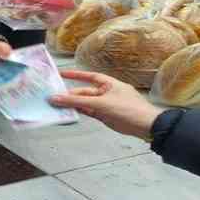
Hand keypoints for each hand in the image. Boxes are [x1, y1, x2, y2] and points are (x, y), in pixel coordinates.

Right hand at [49, 70, 163, 137]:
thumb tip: (58, 98)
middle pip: (84, 92)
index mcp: (108, 83)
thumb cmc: (128, 109)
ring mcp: (105, 105)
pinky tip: (68, 113)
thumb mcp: (101, 104)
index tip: (61, 74)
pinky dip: (80, 112)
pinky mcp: (105, 116)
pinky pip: (89, 112)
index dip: (75, 75)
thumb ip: (78, 102)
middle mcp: (106, 93)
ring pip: (85, 104)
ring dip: (73, 105)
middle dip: (70, 95)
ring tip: (57, 106)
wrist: (146, 126)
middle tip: (53, 97)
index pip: (88, 76)